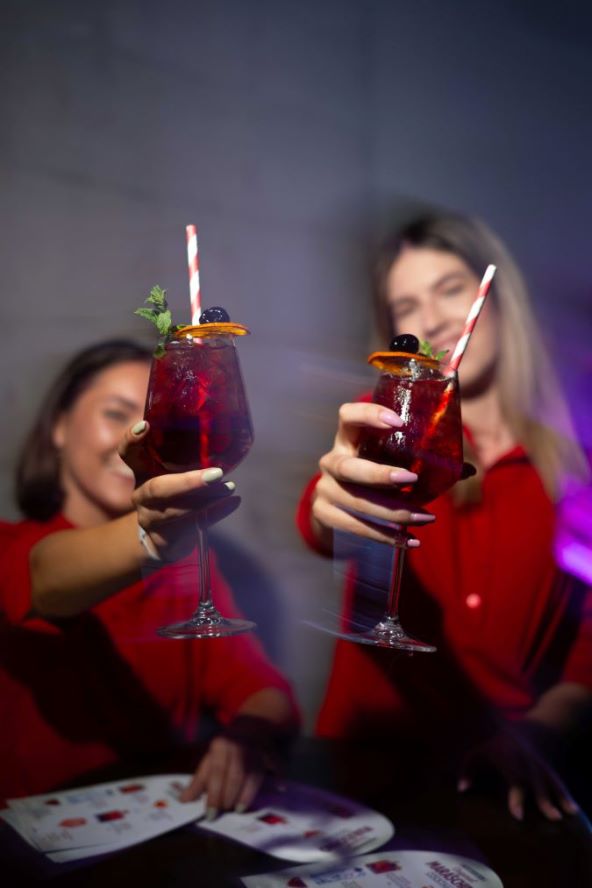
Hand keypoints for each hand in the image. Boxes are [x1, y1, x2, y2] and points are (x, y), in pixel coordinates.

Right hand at [119, 422, 238, 560]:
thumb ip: (187, 460)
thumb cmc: (174, 496)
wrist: (162, 539)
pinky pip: (192, 526)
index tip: (145, 425)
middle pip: (157, 489)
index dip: (131, 440)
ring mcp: (150, 519)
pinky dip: (216, 513)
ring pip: (176, 510)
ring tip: (229, 486)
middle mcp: (142, 496)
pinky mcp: (165, 539)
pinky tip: (233, 501)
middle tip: (216, 474)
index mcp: (142, 473)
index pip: (128, 454)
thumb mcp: (173, 475)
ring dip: (207, 499)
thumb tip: (223, 435)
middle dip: (187, 482)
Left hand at [179, 717, 279, 816]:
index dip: (214, 795)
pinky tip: (280, 787)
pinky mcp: (270, 753)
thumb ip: (198, 782)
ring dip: (246, 796)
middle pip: (235, 776)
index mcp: (221, 745)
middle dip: (229, 797)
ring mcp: (256, 749)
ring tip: (238, 810)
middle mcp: (239, 746)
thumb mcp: (209, 760)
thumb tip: (184, 801)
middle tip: (224, 812)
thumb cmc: (226, 750)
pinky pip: (275, 766)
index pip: (216, 773)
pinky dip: (278, 778)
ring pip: (253, 775)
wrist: (250, 729)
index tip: (211, 814)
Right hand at [312, 402, 434, 545]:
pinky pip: (356, 526)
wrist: (339, 509)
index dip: (368, 415)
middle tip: (411, 479)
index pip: (348, 415)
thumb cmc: (374, 477)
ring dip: (393, 512)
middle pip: (348, 467)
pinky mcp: (324, 514)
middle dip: (379, 474)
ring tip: (427, 518)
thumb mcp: (391, 464)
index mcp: (348, 438)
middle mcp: (331, 460)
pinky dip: (385, 536)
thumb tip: (468, 469)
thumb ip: (424, 463)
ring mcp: (324, 488)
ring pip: (356, 501)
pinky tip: (411, 541)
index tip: (398, 422)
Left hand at [458, 724, 578, 820]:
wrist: (521, 728)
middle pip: (536, 783)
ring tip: (567, 814)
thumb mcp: (478, 752)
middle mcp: (527, 763)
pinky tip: (574, 810)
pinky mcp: (548, 769)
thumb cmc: (495, 746)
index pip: (515, 779)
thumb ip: (468, 769)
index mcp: (509, 759)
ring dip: (559, 797)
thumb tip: (461, 790)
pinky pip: (558, 782)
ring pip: (550, 781)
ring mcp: (539, 765)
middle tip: (551, 817)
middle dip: (543, 799)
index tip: (518, 815)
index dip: (517, 797)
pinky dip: (566, 794)